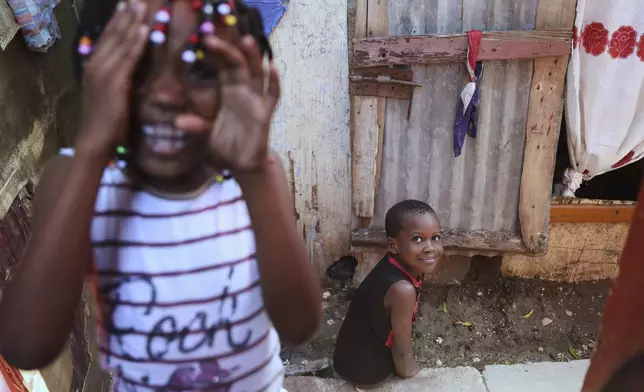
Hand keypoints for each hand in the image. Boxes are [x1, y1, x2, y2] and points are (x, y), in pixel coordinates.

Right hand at [77, 0, 148, 157]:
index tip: (128, 4)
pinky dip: (136, 42)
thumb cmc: (107, 122)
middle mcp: (96, 64)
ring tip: (143, 5)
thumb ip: (117, 78)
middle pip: (113, 33)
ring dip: (133, 21)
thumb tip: (130, 68)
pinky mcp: (114, 82)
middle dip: (126, 14)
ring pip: (121, 41)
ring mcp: (104, 72)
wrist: (95, 140)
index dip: (118, 19)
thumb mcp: (110, 94)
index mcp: (95, 66)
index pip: (108, 37)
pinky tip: (145, 29)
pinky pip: (128, 58)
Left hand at [175, 35, 280, 172]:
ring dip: (253, 57)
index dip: (217, 53)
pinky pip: (272, 95)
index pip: (224, 67)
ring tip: (247, 40)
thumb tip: (177, 122)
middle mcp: (243, 92)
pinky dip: (274, 81)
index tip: (203, 40)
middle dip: (228, 50)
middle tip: (211, 38)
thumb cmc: (226, 144)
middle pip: (238, 64)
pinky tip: (272, 67)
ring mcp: (256, 101)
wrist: (241, 164)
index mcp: (228, 92)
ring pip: (257, 73)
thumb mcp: (207, 133)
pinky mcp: (265, 113)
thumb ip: (196, 125)